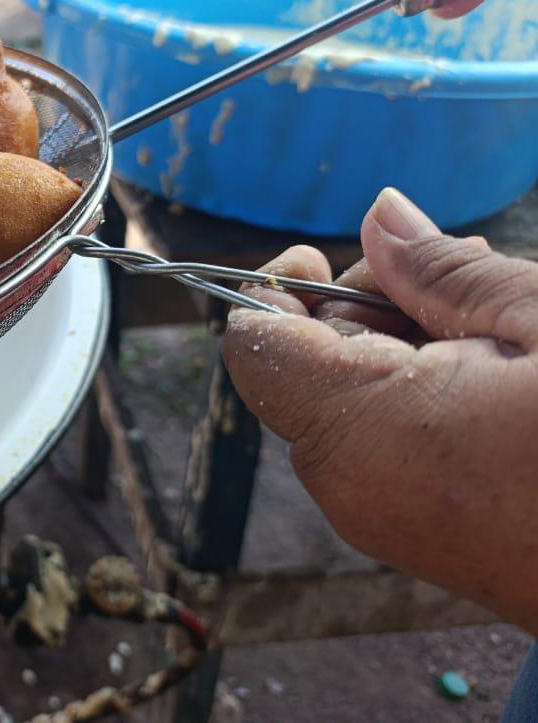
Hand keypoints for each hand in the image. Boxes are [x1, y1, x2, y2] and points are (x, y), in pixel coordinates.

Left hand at [222, 188, 537, 632]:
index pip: (255, 345)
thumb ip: (443, 273)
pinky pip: (394, 447)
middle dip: (367, 307)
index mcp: (362, 432)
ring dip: (410, 348)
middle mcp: (356, 489)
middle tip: (464, 275)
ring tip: (505, 323)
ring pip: (355, 404)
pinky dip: (430, 398)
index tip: (323, 256)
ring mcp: (395, 525)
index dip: (277, 287)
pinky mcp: (438, 543)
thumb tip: (378, 219)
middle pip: (306, 366)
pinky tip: (506, 375)